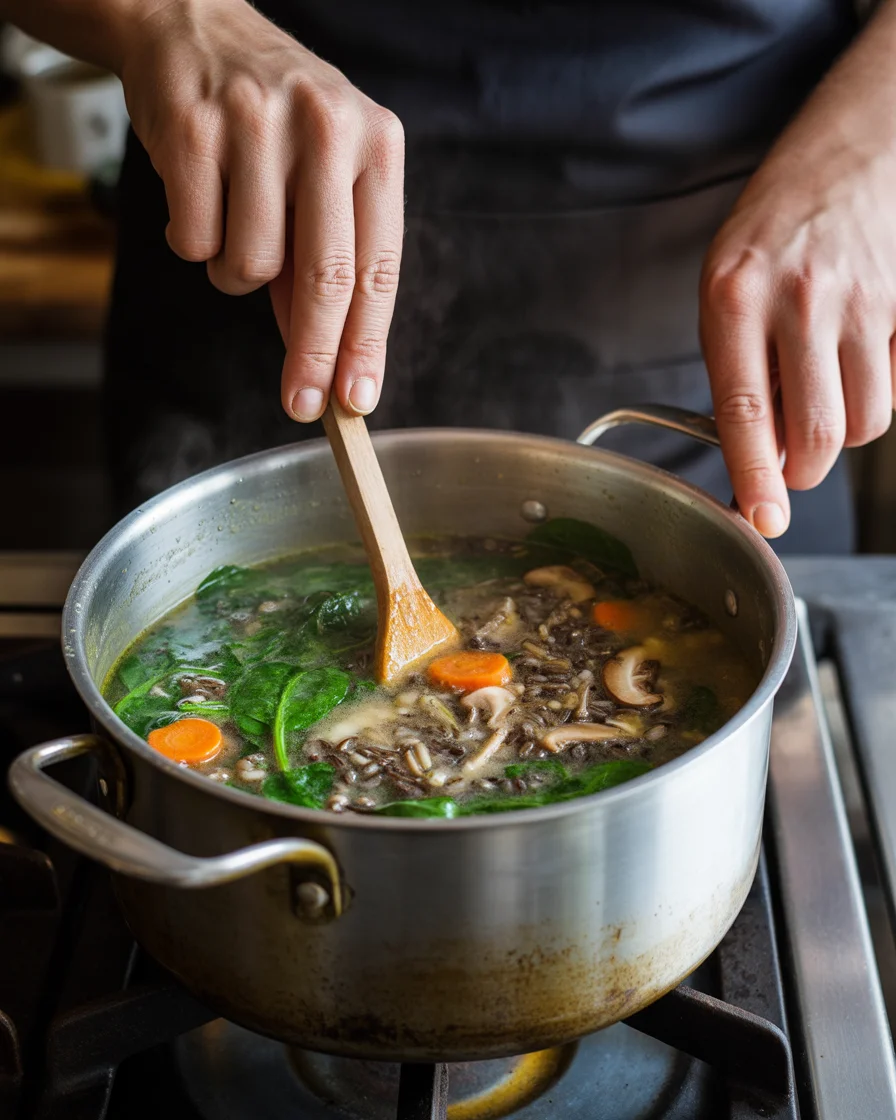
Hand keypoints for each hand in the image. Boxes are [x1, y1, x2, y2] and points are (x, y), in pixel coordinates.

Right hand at [120, 0, 403, 421]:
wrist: (192, 23)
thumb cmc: (272, 122)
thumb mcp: (324, 175)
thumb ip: (329, 262)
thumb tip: (328, 360)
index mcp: (377, 144)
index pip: (378, 267)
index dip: (366, 343)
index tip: (356, 398)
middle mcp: (327, 127)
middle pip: (325, 277)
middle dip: (312, 354)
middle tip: (301, 403)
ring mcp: (258, 123)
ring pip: (250, 265)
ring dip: (236, 274)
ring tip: (234, 223)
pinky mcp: (193, 128)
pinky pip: (195, 241)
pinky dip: (193, 243)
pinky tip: (199, 199)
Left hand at [699, 4, 895, 536]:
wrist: (850, 152)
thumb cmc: (771, 232)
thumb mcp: (725, 293)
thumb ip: (739, 373)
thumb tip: (757, 457)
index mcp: (735, 298)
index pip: (746, 409)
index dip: (755, 476)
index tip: (761, 519)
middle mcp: (799, 300)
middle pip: (820, 433)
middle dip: (804, 470)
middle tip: (789, 464)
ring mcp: (861, 301)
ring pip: (867, 420)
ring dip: (843, 434)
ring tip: (819, 398)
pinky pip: (894, 384)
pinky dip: (874, 394)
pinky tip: (852, 361)